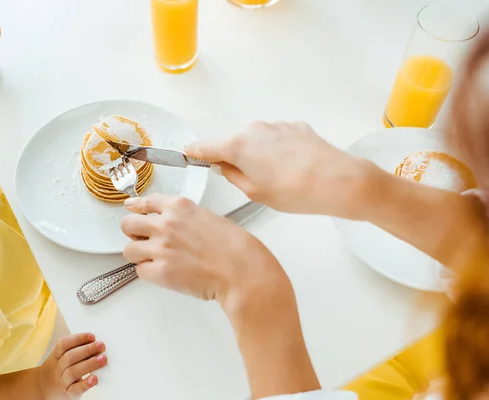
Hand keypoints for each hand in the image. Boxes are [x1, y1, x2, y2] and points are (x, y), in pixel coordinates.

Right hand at [38, 333, 106, 398]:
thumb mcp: (61, 358)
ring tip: (103, 359)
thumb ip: (76, 350)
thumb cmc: (61, 370)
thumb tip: (97, 343)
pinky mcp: (69, 393)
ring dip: (89, 364)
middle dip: (87, 350)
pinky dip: (85, 384)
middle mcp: (58, 368)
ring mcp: (62, 382)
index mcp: (56, 356)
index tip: (92, 336)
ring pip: (72, 372)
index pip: (63, 345)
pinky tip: (94, 379)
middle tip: (101, 345)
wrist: (46, 390)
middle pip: (69, 357)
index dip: (78, 339)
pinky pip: (76, 389)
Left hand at [121, 194, 287, 307]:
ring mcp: (160, 247)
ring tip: (156, 260)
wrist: (241, 270)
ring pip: (129, 250)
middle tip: (142, 240)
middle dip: (133, 233)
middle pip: (127, 224)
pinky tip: (164, 273)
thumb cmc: (234, 247)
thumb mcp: (208, 217)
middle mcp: (166, 224)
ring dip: (139, 255)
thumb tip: (172, 222)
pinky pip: (140, 271)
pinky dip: (149, 273)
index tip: (131, 208)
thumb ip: (185, 216)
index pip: (146, 201)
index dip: (136, 207)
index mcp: (179, 207)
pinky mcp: (160, 271)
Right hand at [187, 121, 372, 218]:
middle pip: (235, 144)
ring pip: (258, 141)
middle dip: (238, 159)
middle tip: (254, 183)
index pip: (206, 147)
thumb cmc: (295, 191)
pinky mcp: (296, 127)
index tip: (188, 153)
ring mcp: (276, 126)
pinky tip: (294, 168)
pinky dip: (280, 151)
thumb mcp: (255, 193)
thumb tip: (225, 166)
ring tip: (280, 178)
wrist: (337, 181)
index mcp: (238, 147)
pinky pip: (278, 139)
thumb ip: (233, 176)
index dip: (196, 153)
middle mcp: (254, 130)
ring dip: (261, 155)